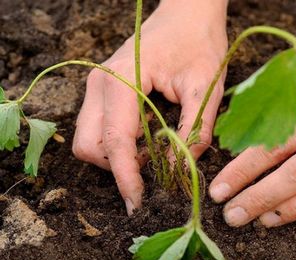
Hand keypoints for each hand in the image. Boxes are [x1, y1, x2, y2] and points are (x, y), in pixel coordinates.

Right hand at [73, 0, 227, 214]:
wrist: (188, 13)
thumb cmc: (199, 42)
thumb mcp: (205, 88)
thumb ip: (193, 132)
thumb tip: (179, 170)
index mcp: (122, 79)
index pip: (114, 141)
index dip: (125, 177)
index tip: (138, 202)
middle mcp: (101, 83)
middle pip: (88, 146)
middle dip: (115, 167)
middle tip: (151, 170)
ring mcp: (99, 85)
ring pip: (91, 139)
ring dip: (118, 156)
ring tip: (154, 151)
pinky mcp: (106, 89)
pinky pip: (101, 128)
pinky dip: (119, 143)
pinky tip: (147, 138)